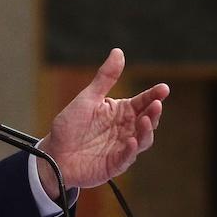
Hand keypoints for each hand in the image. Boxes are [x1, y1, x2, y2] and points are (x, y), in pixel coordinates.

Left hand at [38, 48, 168, 197]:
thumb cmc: (70, 125)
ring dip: (146, 131)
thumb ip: (105, 78)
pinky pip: (126, 158)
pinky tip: (131, 141)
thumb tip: (118, 51)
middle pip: (147, 120)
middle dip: (154, 113)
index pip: (142, 102)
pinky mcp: (114, 165)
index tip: (164, 88)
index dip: (154, 95)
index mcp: (120, 112)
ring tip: (146, 121)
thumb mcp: (88, 98)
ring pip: (142, 140)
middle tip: (156, 104)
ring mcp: (122, 148)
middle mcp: (125, 129)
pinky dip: (130, 150)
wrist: (53, 154)